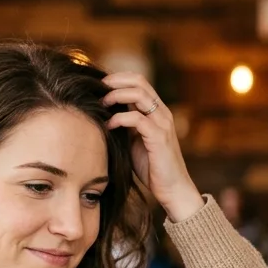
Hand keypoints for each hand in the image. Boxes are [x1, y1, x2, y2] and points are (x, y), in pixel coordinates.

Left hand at [102, 73, 203, 221]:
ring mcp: (163, 123)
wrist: (172, 188)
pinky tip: (108, 126)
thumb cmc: (151, 166)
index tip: (98, 85)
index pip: (139, 81)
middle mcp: (162, 112)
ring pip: (139, 95)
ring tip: (101, 104)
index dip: (118, 78)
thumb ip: (124, 125)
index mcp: (157, 110)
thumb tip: (100, 113)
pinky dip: (119, 119)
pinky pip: (137, 119)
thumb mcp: (134, 140)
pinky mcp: (159, 137)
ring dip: (116, 96)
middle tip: (96, 89)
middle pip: (139, 81)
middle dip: (114, 81)